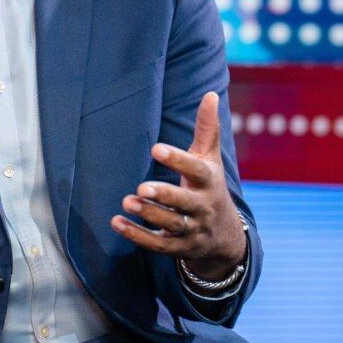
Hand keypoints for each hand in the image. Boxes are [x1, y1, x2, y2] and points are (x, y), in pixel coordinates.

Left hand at [110, 92, 246, 281]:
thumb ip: (207, 129)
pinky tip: (116, 223)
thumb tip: (211, 94)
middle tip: (140, 187)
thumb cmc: (209, 187)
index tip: (156, 148)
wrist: (225, 238)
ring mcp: (193, 230)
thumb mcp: (210, 159)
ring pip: (172, 224)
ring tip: (126, 201)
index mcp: (209, 182)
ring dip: (148, 215)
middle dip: (164, 196)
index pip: (196, 170)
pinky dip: (137, 236)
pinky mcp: (180, 248)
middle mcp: (202, 207)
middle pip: (185, 202)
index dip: (178, 160)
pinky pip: (158, 245)